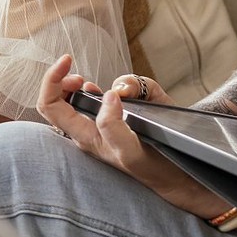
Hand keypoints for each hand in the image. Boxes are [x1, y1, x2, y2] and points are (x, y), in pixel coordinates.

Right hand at [36, 56, 231, 220]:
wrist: (188, 174)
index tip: (67, 62)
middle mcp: (90, 140)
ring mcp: (106, 148)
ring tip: (86, 82)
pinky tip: (117, 99)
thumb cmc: (165, 136)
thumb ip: (132, 85)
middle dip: (52, 80)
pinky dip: (108, 112)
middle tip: (73, 71)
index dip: (51, 79)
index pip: (50, 104)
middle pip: (49, 109)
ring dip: (71, 90)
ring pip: (70, 121)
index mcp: (89, 127)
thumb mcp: (149, 100)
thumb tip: (114, 88)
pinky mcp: (128, 154)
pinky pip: (108, 132)